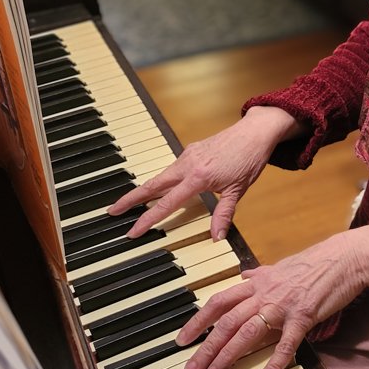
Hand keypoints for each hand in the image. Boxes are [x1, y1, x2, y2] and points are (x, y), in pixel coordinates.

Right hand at [107, 106, 302, 240]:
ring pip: (162, 175)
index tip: (133, 230)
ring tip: (131, 203)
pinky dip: (163, 179)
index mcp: (198, 177)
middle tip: (112, 211)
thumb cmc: (250, 159)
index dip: (148, 219)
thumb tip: (216, 237)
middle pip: (153, 184)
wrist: (256, 131)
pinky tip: (162, 187)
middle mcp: (188, 164)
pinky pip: (173, 167)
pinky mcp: (192, 150)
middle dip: (131, 199)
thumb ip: (224, 214)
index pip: (167, 203)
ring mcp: (188, 155)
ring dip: (146, 189)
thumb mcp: (239, 190)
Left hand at [177, 223, 368, 368]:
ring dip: (227, 355)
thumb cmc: (317, 262)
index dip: (198, 320)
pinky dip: (272, 365)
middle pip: (227, 320)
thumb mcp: (282, 266)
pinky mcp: (304, 316)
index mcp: (259, 282)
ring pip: (248, 331)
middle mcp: (266, 293)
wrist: (346, 257)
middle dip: (206, 346)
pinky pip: (284, 345)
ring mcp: (284, 305)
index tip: (183, 339)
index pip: (220, 301)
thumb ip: (260, 275)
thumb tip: (244, 277)